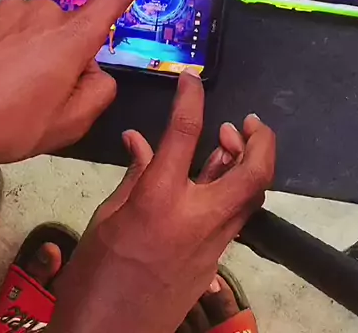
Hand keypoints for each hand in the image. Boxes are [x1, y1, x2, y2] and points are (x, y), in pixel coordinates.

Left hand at [0, 0, 170, 165]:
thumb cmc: (2, 126)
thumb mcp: (66, 126)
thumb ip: (99, 94)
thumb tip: (95, 73)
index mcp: (70, 39)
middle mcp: (41, 13)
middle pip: (66, 30)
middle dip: (60, 56)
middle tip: (37, 95)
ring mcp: (6, 10)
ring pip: (30, 30)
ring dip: (25, 53)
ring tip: (3, 90)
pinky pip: (0, 28)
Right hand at [49, 74, 274, 332]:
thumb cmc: (95, 276)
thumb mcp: (107, 217)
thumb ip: (134, 176)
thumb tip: (139, 141)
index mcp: (160, 199)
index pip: (185, 133)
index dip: (192, 99)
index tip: (191, 80)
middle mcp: (197, 218)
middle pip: (253, 173)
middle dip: (262, 141)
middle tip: (249, 122)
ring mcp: (213, 244)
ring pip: (251, 197)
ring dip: (249, 165)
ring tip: (229, 143)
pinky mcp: (216, 264)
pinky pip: (235, 219)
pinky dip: (231, 191)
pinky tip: (213, 180)